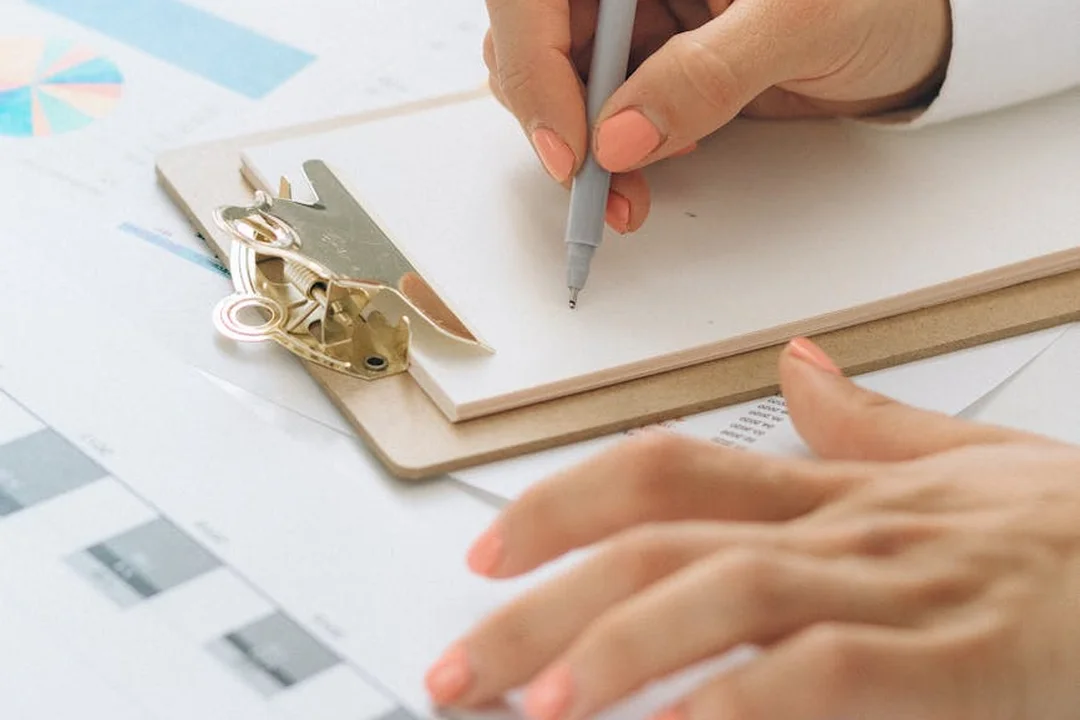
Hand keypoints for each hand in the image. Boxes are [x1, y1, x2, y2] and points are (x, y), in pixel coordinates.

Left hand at [425, 337, 1079, 719]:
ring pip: (724, 590)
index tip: (487, 551)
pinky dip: (743, 703)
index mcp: (830, 490)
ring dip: (619, 649)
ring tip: (538, 709)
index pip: (663, 469)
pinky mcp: (958, 656)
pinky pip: (825, 669)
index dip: (562, 501)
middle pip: (658, 540)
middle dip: (543, 603)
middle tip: (458, 667)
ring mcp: (896, 585)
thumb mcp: (963, 465)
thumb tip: (796, 366)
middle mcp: (842, 527)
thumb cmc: (1074, 538)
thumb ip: (864, 426)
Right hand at [482, 0, 951, 231]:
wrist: (910, 39)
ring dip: (579, 149)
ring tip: (625, 194)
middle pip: (535, 37)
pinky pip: (595, 112)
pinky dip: (607, 156)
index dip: (535, 60)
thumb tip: (622, 137)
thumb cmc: (880, 0)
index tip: (572, 142)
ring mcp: (633, 17)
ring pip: (556, 82)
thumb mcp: (804, 21)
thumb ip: (709, 73)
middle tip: (592, 182)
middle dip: (554, 116)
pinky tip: (645, 170)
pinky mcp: (645, 62)